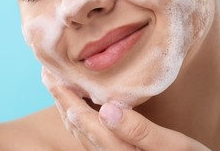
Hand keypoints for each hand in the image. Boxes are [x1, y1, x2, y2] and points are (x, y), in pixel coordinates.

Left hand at [42, 69, 209, 150]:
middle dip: (62, 101)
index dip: (68, 98)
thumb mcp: (170, 144)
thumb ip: (138, 130)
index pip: (86, 122)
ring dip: (68, 108)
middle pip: (78, 128)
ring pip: (82, 133)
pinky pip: (92, 135)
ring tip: (60, 87)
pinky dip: (82, 118)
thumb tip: (106, 109)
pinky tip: (82, 106)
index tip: (54, 76)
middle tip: (49, 76)